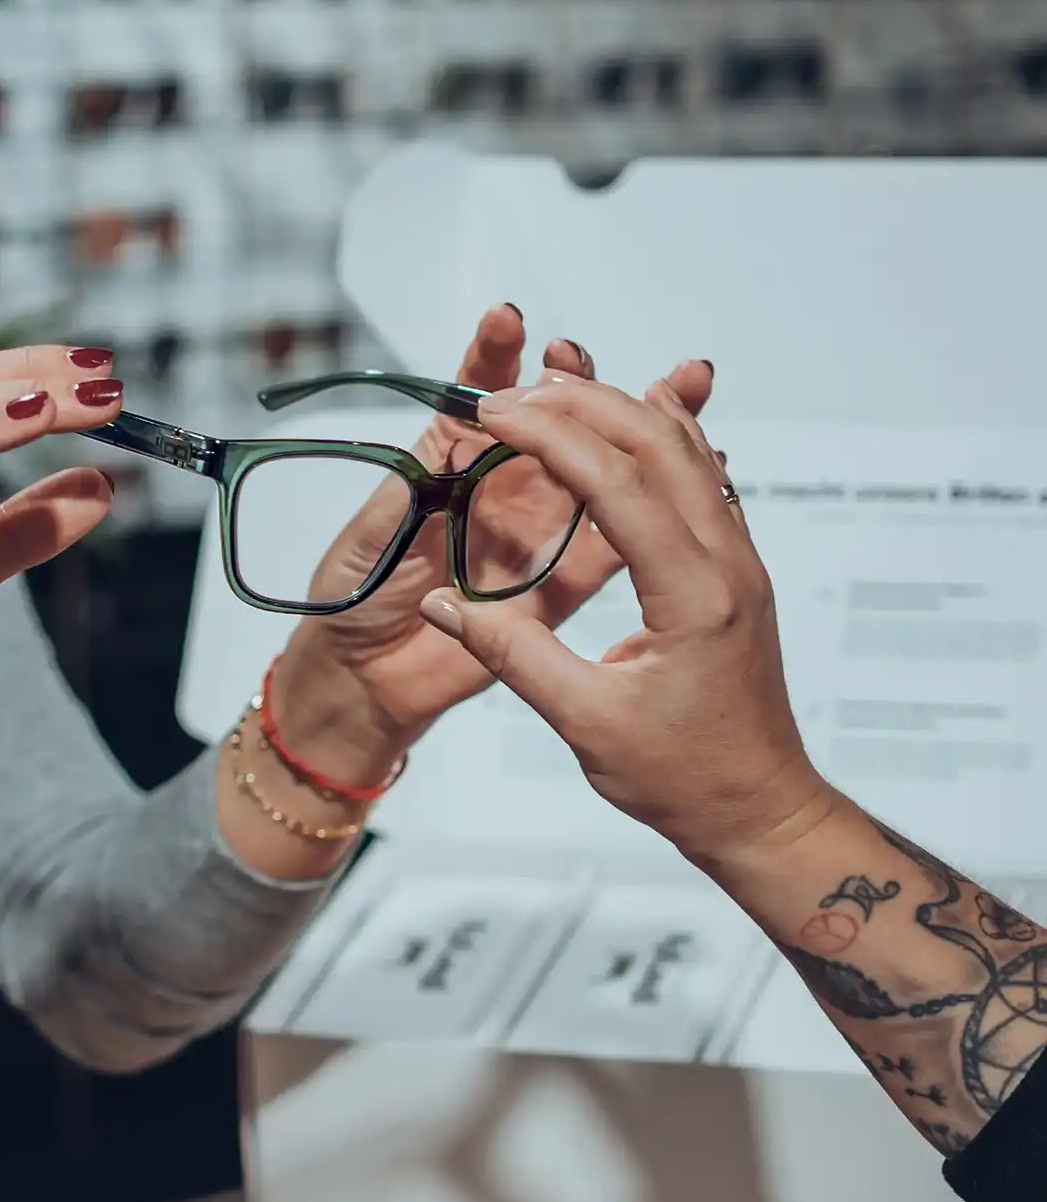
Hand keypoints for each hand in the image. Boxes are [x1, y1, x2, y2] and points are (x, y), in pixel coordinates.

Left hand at [277, 306, 713, 767]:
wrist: (361, 682)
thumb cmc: (354, 599)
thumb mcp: (377, 530)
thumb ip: (419, 482)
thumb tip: (455, 427)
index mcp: (451, 468)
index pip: (479, 400)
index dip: (494, 358)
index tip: (508, 320)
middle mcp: (501, 494)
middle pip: (553, 427)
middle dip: (575, 384)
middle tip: (583, 357)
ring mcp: (535, 539)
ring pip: (594, 476)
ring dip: (630, 432)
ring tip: (673, 389)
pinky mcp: (556, 591)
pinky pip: (609, 550)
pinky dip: (649, 515)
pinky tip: (693, 472)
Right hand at [415, 372, 833, 860]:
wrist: (761, 809)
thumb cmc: (683, 779)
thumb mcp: (584, 723)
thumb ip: (510, 654)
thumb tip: (439, 605)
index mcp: (692, 595)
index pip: (617, 484)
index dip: (550, 438)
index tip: (494, 414)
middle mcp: (727, 563)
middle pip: (659, 443)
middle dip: (581, 404)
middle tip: (511, 395)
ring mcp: (738, 562)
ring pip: (685, 451)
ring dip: (620, 411)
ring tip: (553, 392)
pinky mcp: (734, 570)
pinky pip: (700, 478)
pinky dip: (655, 438)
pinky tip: (626, 422)